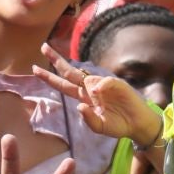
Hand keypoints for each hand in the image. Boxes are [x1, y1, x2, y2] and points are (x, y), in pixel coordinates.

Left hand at [35, 47, 162, 144]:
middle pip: (69, 72)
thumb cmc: (118, 124)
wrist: (137, 124)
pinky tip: (99, 94)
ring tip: (88, 90)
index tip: (35, 69)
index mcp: (84, 98)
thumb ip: (89, 120)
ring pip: (86, 75)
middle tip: (43, 47)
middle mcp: (90, 88)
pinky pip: (105, 82)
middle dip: (55, 60)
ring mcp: (103, 85)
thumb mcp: (100, 127)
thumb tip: (79, 107)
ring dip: (78, 73)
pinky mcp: (116, 85)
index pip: (63, 85)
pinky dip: (100, 87)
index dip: (50, 78)